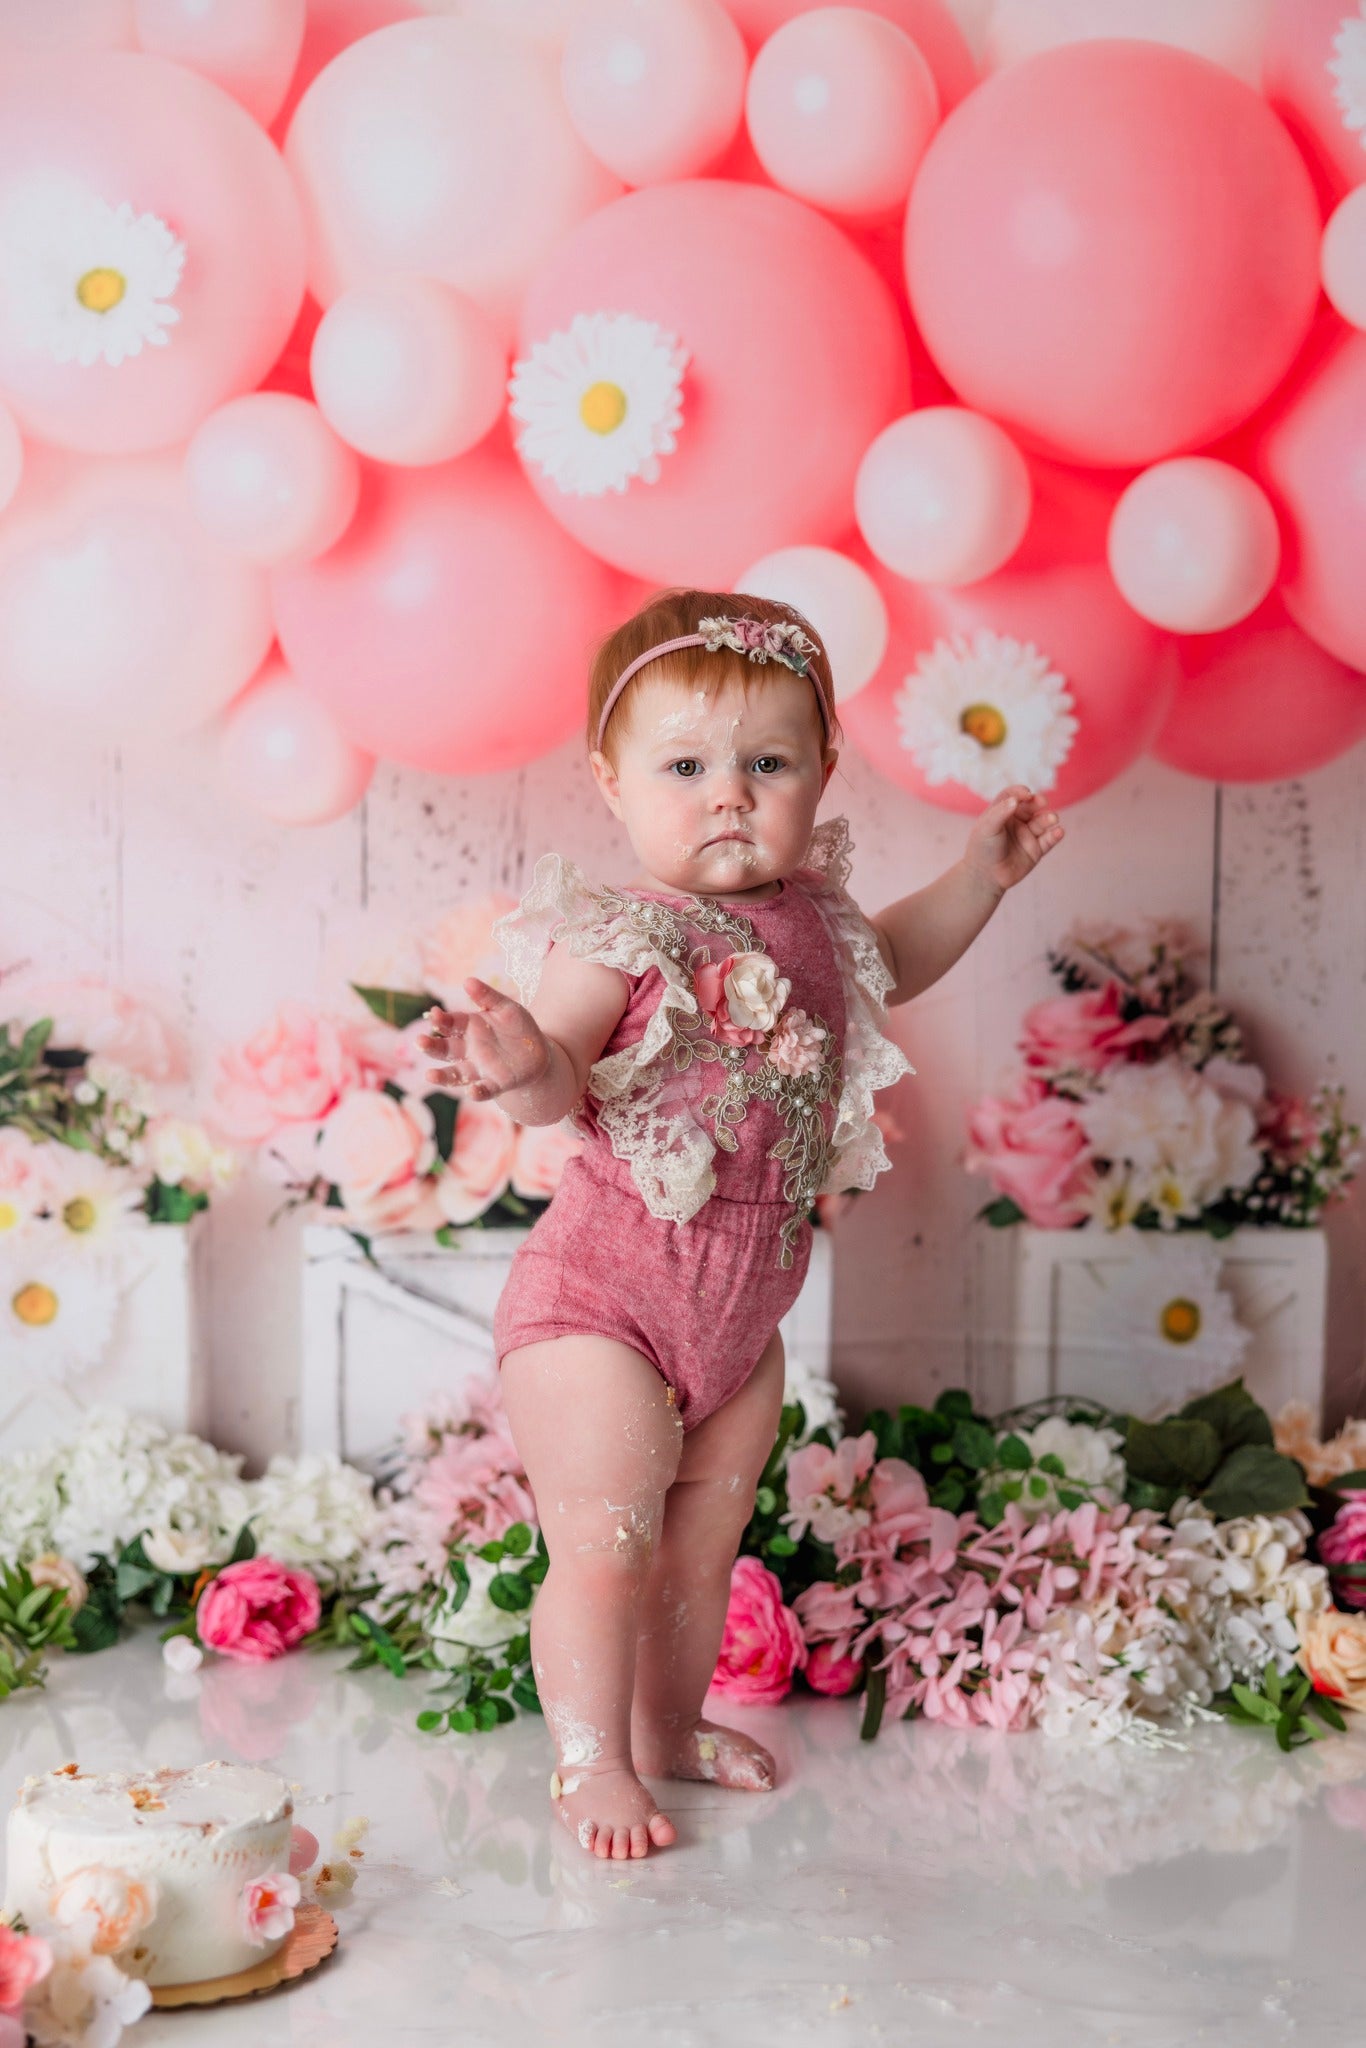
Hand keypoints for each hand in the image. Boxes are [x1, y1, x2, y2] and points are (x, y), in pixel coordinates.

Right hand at [417, 978, 551, 1101]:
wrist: (538, 1052)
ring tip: (429, 1075)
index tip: (434, 1014)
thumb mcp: (506, 1008)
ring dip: (442, 1075)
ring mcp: (479, 1068)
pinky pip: (484, 1089)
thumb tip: (467, 980)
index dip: (441, 1020)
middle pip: (445, 1049)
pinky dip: (477, 1091)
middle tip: (419, 1042)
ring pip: (455, 1074)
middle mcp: (468, 1049)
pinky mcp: (495, 1084)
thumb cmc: (518, 1027)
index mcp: (469, 1027)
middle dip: (431, 1046)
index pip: (450, 1023)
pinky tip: (473, 1090)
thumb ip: (488, 996)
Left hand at [964, 785, 1064, 893]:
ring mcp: (1027, 835)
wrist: (985, 877)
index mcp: (1002, 813)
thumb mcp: (987, 828)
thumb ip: (1000, 812)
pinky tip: (1058, 831)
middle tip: (1042, 802)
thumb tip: (1016, 799)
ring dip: (1049, 818)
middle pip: (1031, 806)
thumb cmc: (982, 849)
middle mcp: (1016, 822)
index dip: (1020, 792)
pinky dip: (1056, 835)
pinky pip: (1049, 840)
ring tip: (1052, 819)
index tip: (1026, 794)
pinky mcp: (1036, 850)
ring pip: (1043, 822)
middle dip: (1038, 802)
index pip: (1013, 796)